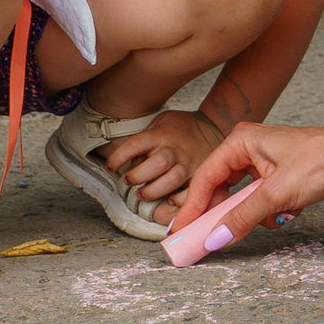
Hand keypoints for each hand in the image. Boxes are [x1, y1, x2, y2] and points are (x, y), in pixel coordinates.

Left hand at [100, 109, 226, 215]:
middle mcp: (175, 150)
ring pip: (171, 181)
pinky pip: (189, 193)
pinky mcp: (199, 176)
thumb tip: (130, 162)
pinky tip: (168, 201)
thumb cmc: (180, 128)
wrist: (213, 127)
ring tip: (143, 193)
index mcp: (161, 134)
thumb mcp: (160, 122)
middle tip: (129, 180)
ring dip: (153, 191)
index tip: (110, 166)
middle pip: (156, 164)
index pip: (135, 144)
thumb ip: (145, 139)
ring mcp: (189, 164)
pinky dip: (178, 200)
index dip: (118, 157)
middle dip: (138, 176)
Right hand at [170, 120, 323, 235]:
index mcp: (240, 142)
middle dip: (220, 214)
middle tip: (204, 240)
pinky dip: (271, 212)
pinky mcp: (279, 176)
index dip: (191, 208)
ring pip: (242, 198)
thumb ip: (242, 217)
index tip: (179, 232)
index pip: (205, 178)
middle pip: (220, 188)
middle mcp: (248, 149)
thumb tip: (215, 238)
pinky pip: (261, 200)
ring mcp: (264, 162)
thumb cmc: (322, 161)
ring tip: (271, 217)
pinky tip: (289, 212)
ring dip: (254, 213)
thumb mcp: (277, 194)